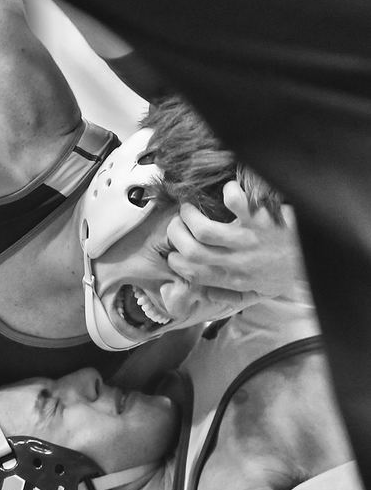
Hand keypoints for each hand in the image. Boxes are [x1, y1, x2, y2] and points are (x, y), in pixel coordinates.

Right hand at [166, 181, 303, 298]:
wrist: (315, 256)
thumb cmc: (283, 272)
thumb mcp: (256, 293)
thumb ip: (228, 297)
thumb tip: (203, 293)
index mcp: (233, 278)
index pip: (193, 273)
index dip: (176, 261)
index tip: (174, 252)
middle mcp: (237, 260)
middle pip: (192, 251)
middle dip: (176, 234)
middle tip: (178, 225)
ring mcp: (249, 238)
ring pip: (205, 230)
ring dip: (190, 216)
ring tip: (189, 208)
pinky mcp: (261, 218)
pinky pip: (236, 202)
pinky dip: (228, 193)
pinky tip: (227, 192)